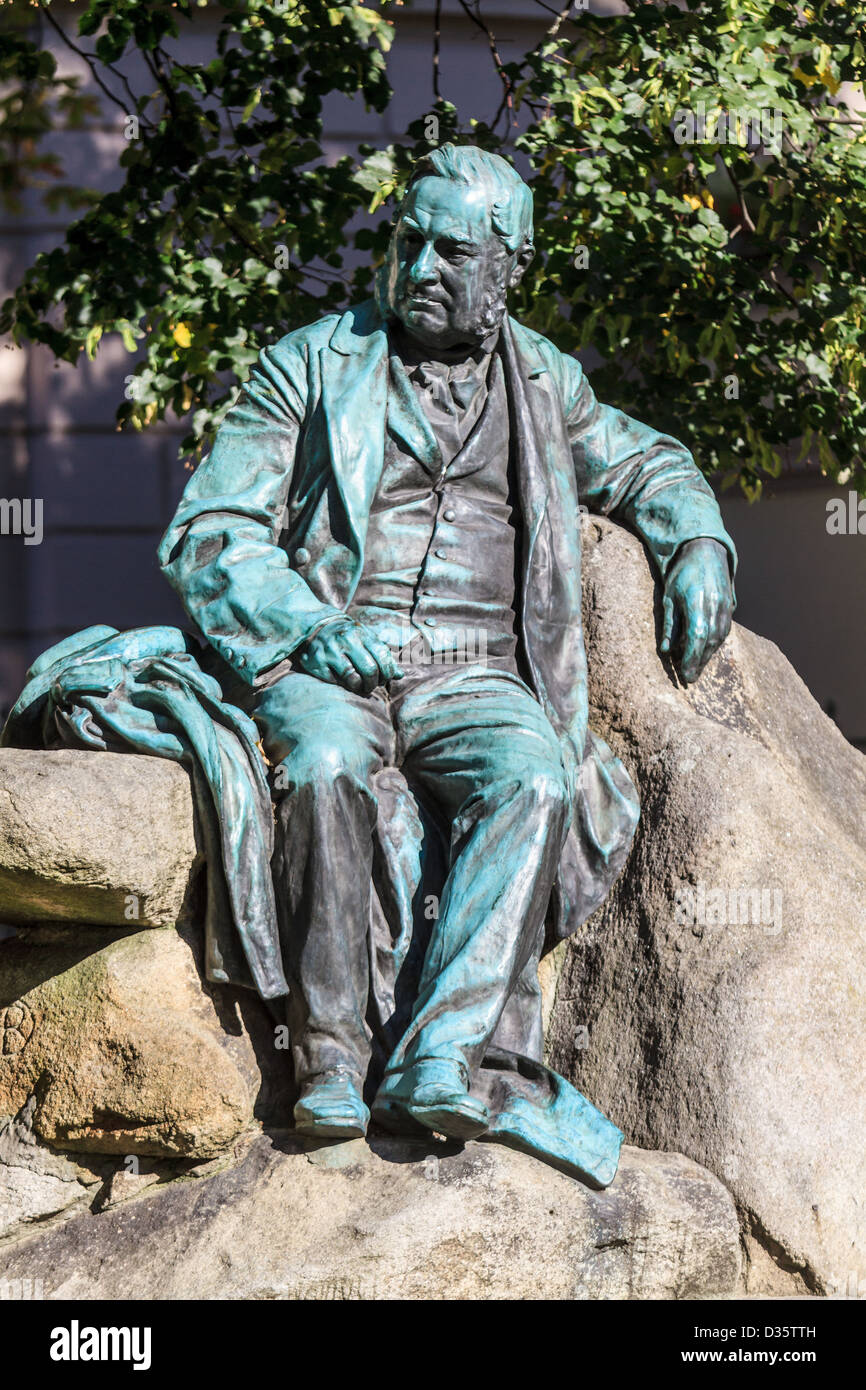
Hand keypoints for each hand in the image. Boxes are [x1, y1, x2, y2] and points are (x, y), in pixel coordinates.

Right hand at [298, 617, 403, 693]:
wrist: (315, 628)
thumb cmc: (347, 637)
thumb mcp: (365, 639)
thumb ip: (383, 656)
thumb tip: (400, 675)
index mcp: (361, 632)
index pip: (382, 656)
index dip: (387, 673)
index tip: (384, 678)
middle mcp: (345, 640)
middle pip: (370, 670)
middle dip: (374, 683)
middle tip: (372, 686)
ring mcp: (330, 651)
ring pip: (353, 679)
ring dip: (360, 688)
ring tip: (359, 686)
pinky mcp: (317, 663)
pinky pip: (336, 682)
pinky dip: (343, 685)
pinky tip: (343, 679)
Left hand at [660, 538, 733, 683]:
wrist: (706, 551)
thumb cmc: (683, 573)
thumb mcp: (669, 597)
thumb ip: (670, 624)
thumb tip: (666, 650)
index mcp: (698, 603)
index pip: (696, 638)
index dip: (691, 658)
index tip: (685, 675)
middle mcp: (715, 606)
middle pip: (709, 642)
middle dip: (699, 662)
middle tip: (690, 679)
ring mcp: (726, 606)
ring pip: (719, 638)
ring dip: (708, 655)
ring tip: (697, 668)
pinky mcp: (731, 606)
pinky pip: (724, 630)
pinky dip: (715, 644)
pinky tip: (707, 652)